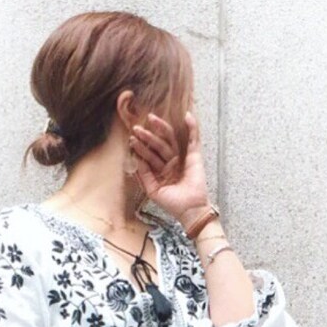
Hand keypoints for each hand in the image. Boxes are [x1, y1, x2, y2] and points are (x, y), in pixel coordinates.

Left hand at [129, 109, 210, 226]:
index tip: (131, 140)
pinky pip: (194, 140)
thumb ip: (144, 176)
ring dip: (161, 128)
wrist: (189, 210)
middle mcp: (171, 163)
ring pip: (170, 140)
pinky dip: (192, 127)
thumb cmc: (173, 204)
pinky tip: (187, 115)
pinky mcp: (195, 157)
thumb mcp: (153, 191)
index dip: (141, 148)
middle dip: (147, 137)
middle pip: (158, 146)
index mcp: (161, 171)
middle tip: (137, 128)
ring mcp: (183, 158)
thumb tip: (136, 160)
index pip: (149, 156)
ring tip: (151, 118)